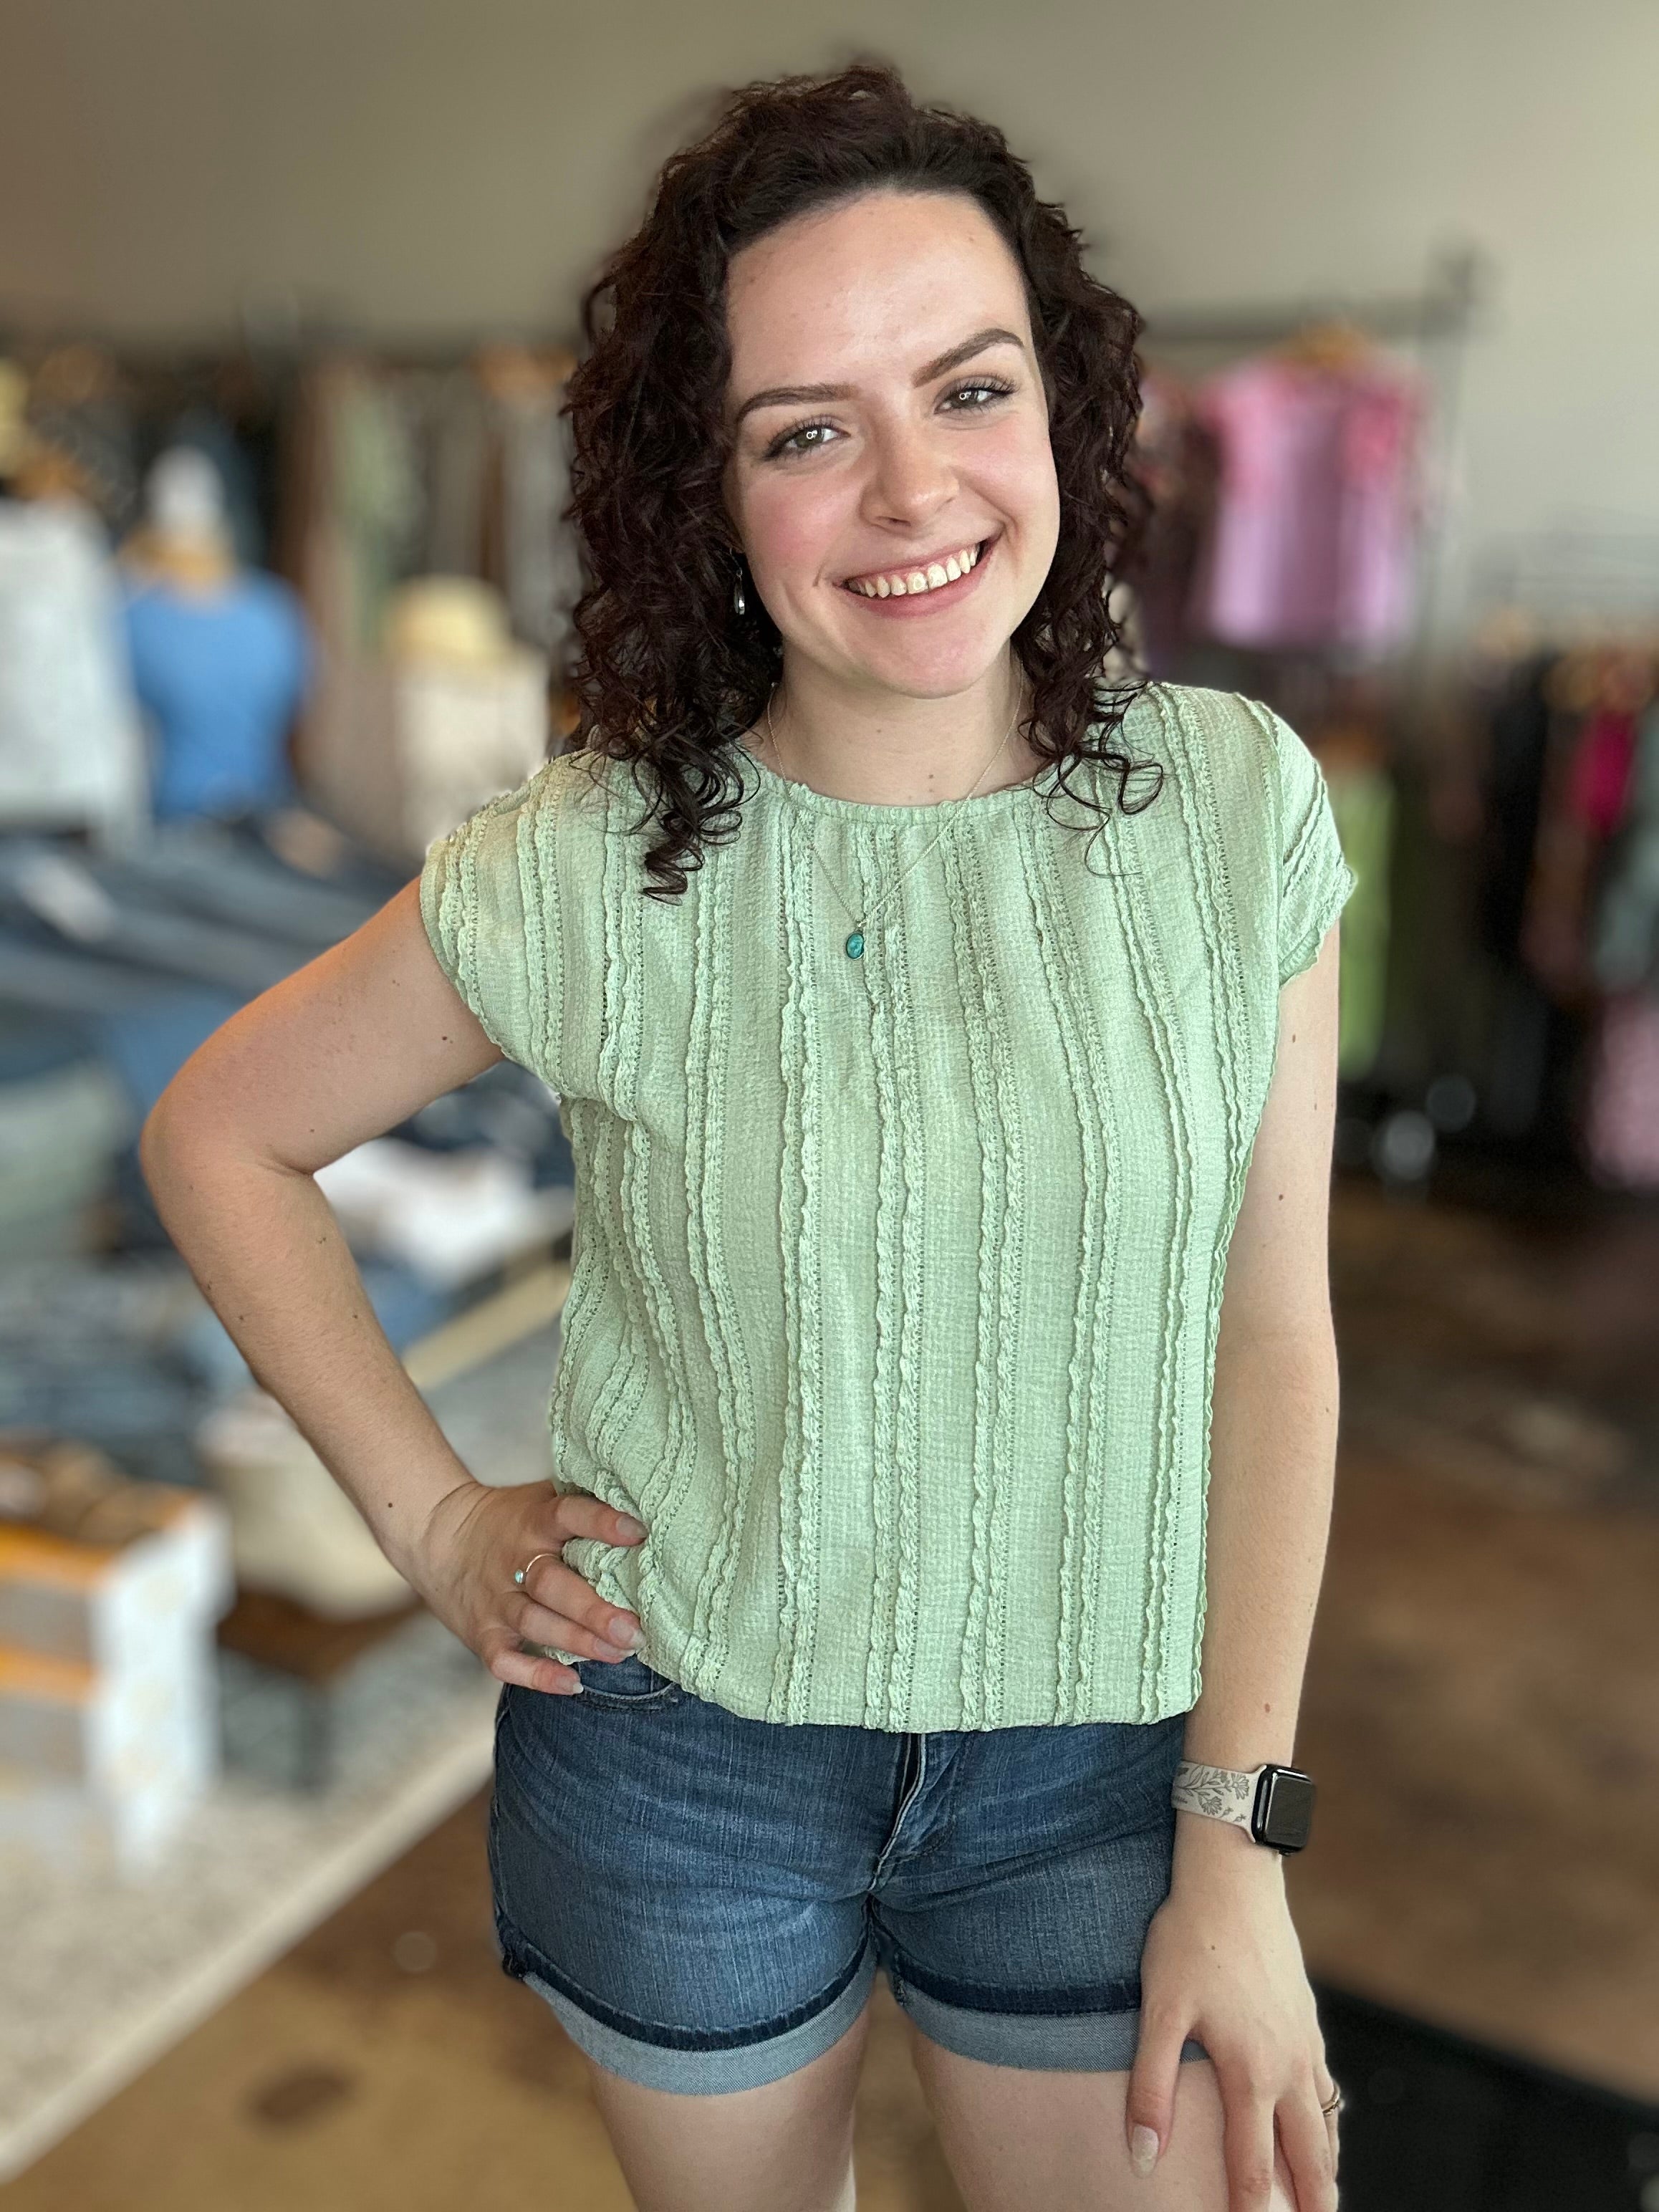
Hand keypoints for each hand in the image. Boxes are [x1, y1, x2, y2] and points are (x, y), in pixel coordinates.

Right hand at [401, 1477, 649, 1694]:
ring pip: (536, 1624)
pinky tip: (573, 1684)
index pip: (568, 1515)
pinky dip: (537, 1677)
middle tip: (634, 1629)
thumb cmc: (509, 1518)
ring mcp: (495, 1601)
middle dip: (594, 1610)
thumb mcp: (540, 1497)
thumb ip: (583, 1502)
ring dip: (578, 1642)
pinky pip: (506, 1661)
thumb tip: (647, 1500)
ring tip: (620, 1653)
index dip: (601, 1522)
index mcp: (533, 1520)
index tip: (638, 1531)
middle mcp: (514, 1561)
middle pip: (553, 1585)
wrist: (436, 1534)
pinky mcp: (481, 1633)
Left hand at [1125, 1822, 1338, 2209]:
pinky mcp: (1307, 2018)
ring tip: (1322, 2197)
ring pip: (1324, 2124)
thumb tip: (1144, 2156)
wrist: (1233, 1875)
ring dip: (1324, 2167)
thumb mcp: (1159, 2009)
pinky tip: (1320, 2123)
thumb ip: (1150, 2086)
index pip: (1255, 2169)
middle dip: (1311, 2203)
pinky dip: (1327, 2120)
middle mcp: (1288, 2066)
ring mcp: (1304, 2041)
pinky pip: (1326, 2085)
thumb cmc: (1188, 1937)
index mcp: (1251, 2072)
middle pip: (1308, 2158)